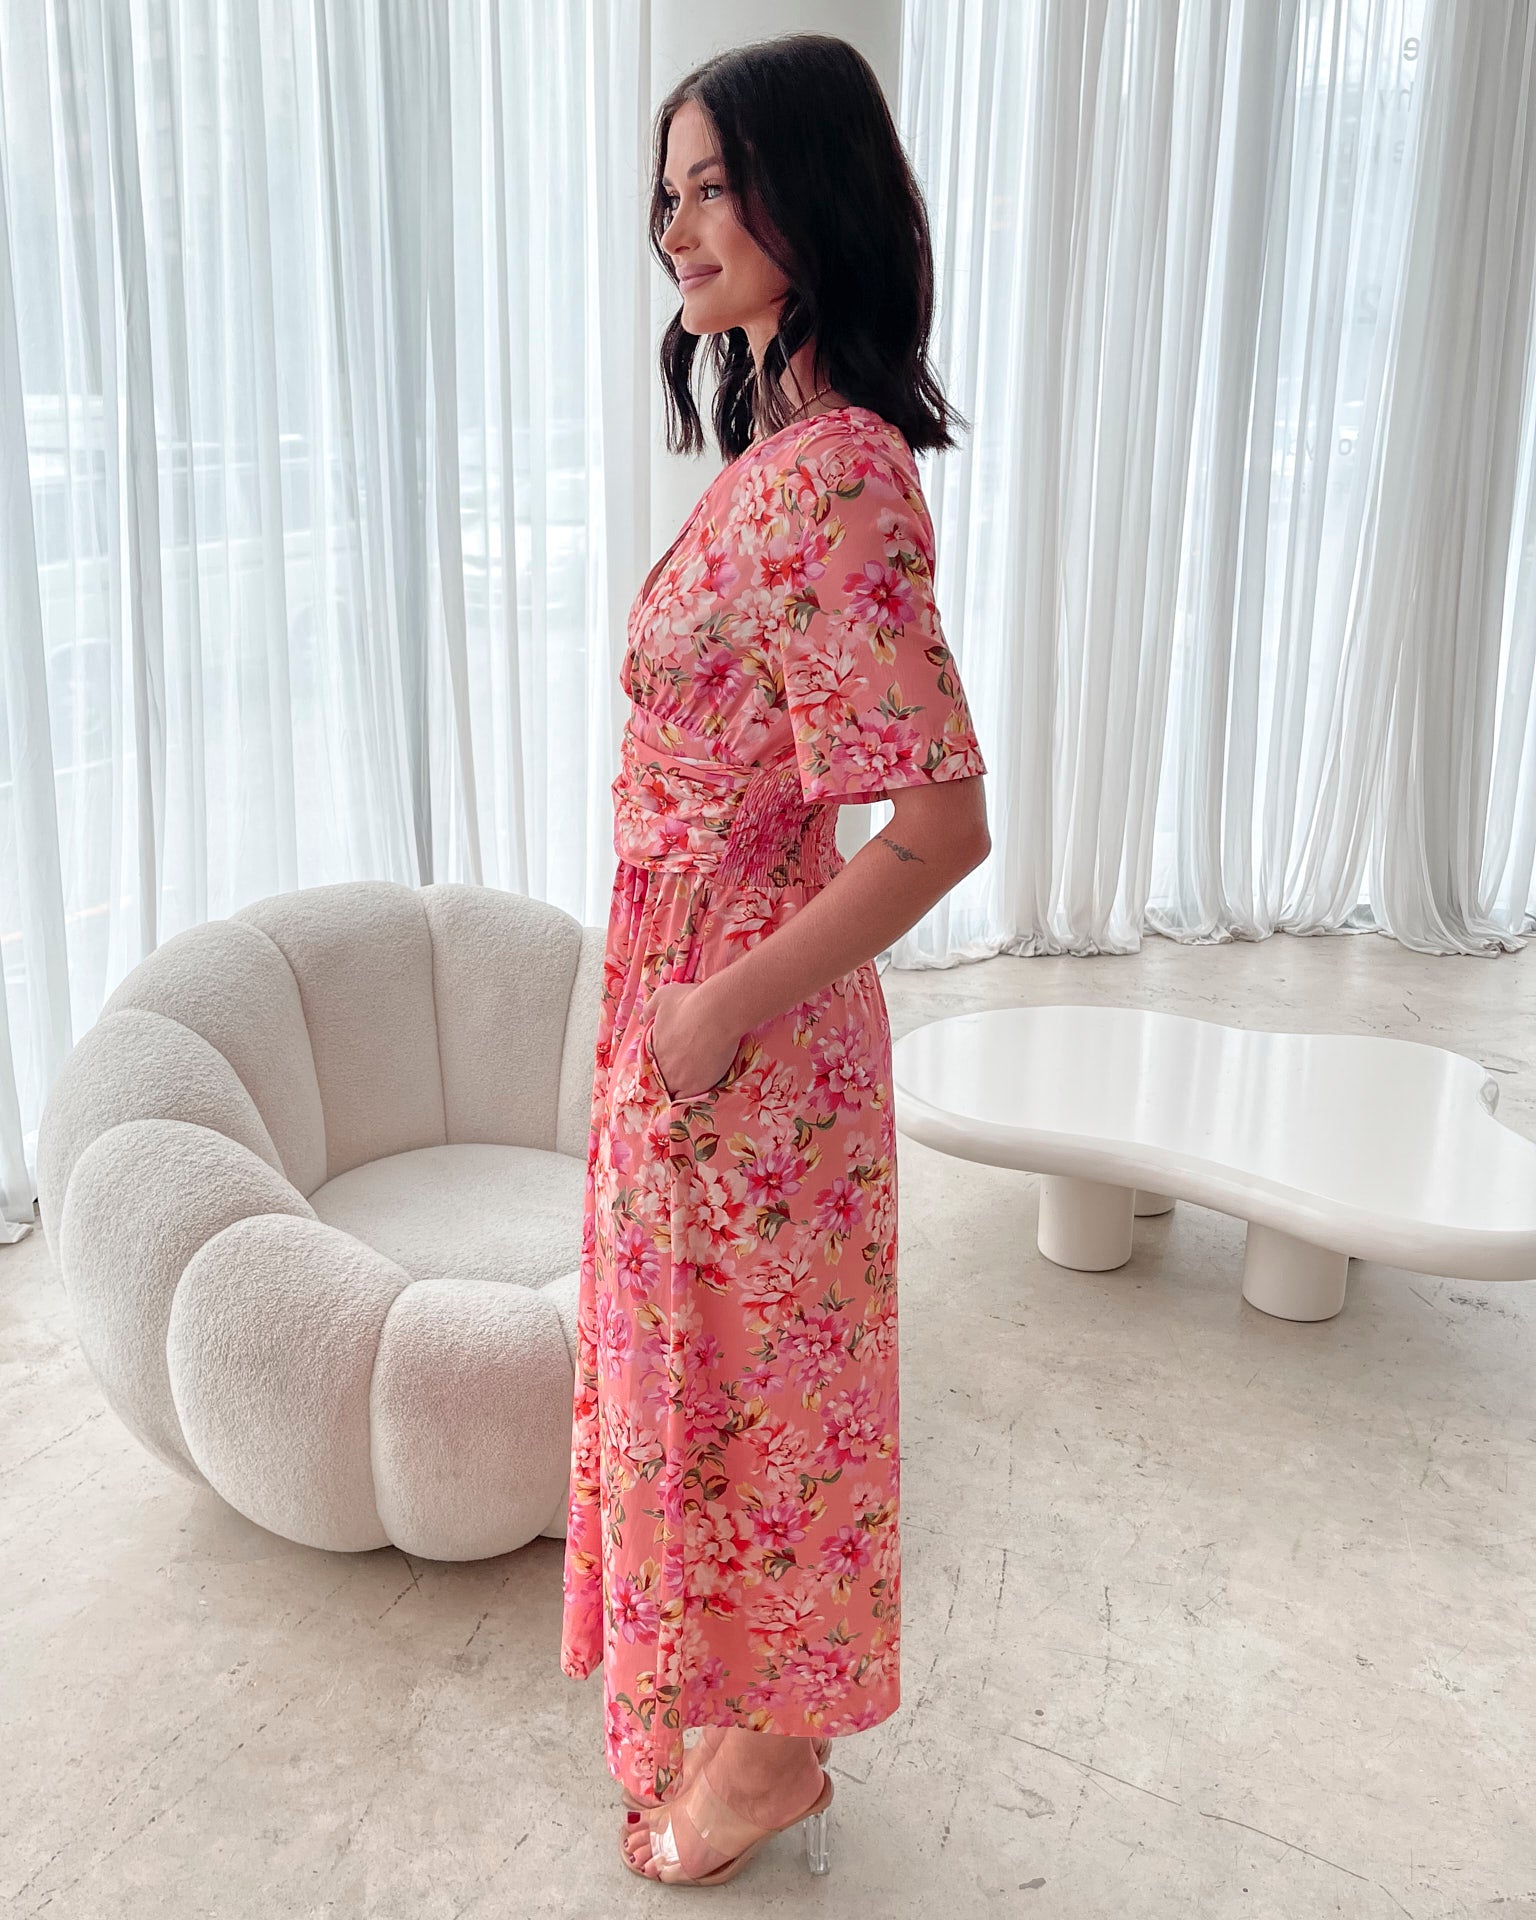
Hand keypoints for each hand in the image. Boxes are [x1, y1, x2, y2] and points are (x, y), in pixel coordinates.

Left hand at [647, 980, 741, 1099]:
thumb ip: (650, 1008)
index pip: (652, 1063)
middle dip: (669, 1077)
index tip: (672, 1061)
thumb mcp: (663, 997)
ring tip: (690, 1085)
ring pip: (674, 1091)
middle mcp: (663, 1066)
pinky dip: (691, 1096)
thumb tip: (642, 1018)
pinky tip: (698, 1092)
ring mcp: (679, 1078)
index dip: (662, 1063)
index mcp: (654, 1047)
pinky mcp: (697, 1086)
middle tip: (683, 1073)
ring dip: (679, 1089)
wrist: (717, 1013)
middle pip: (662, 1079)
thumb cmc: (690, 1002)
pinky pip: (689, 1099)